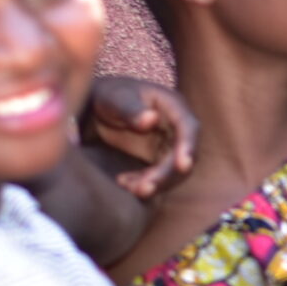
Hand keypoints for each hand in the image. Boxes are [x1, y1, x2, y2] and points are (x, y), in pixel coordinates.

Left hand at [83, 76, 199, 200]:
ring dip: (155, 184)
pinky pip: (157, 177)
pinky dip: (143, 183)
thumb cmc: (109, 96)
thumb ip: (130, 109)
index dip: (188, 147)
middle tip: (145, 188)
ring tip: (131, 189)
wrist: (98, 110)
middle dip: (166, 175)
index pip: (189, 128)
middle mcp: (177, 129)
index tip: (182, 165)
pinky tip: (124, 183)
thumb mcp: (115, 99)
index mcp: (173, 106)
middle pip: (182, 156)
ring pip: (172, 172)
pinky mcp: (159, 161)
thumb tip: (151, 119)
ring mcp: (170, 147)